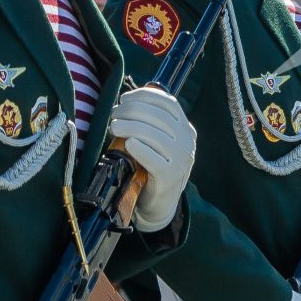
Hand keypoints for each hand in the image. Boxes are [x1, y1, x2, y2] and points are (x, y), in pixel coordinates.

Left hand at [111, 86, 196, 232]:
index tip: (124, 98)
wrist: (158, 204)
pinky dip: (139, 148)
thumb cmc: (152, 168)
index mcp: (186, 129)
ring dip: (130, 126)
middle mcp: (187, 142)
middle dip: (132, 110)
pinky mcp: (170, 178)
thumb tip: (126, 102)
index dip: (145, 96)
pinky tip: (128, 143)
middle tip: (114, 114)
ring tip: (114, 127)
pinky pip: (153, 159)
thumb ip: (150, 124)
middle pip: (159, 117)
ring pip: (155, 135)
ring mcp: (181, 160)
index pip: (169, 104)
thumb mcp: (157, 142)